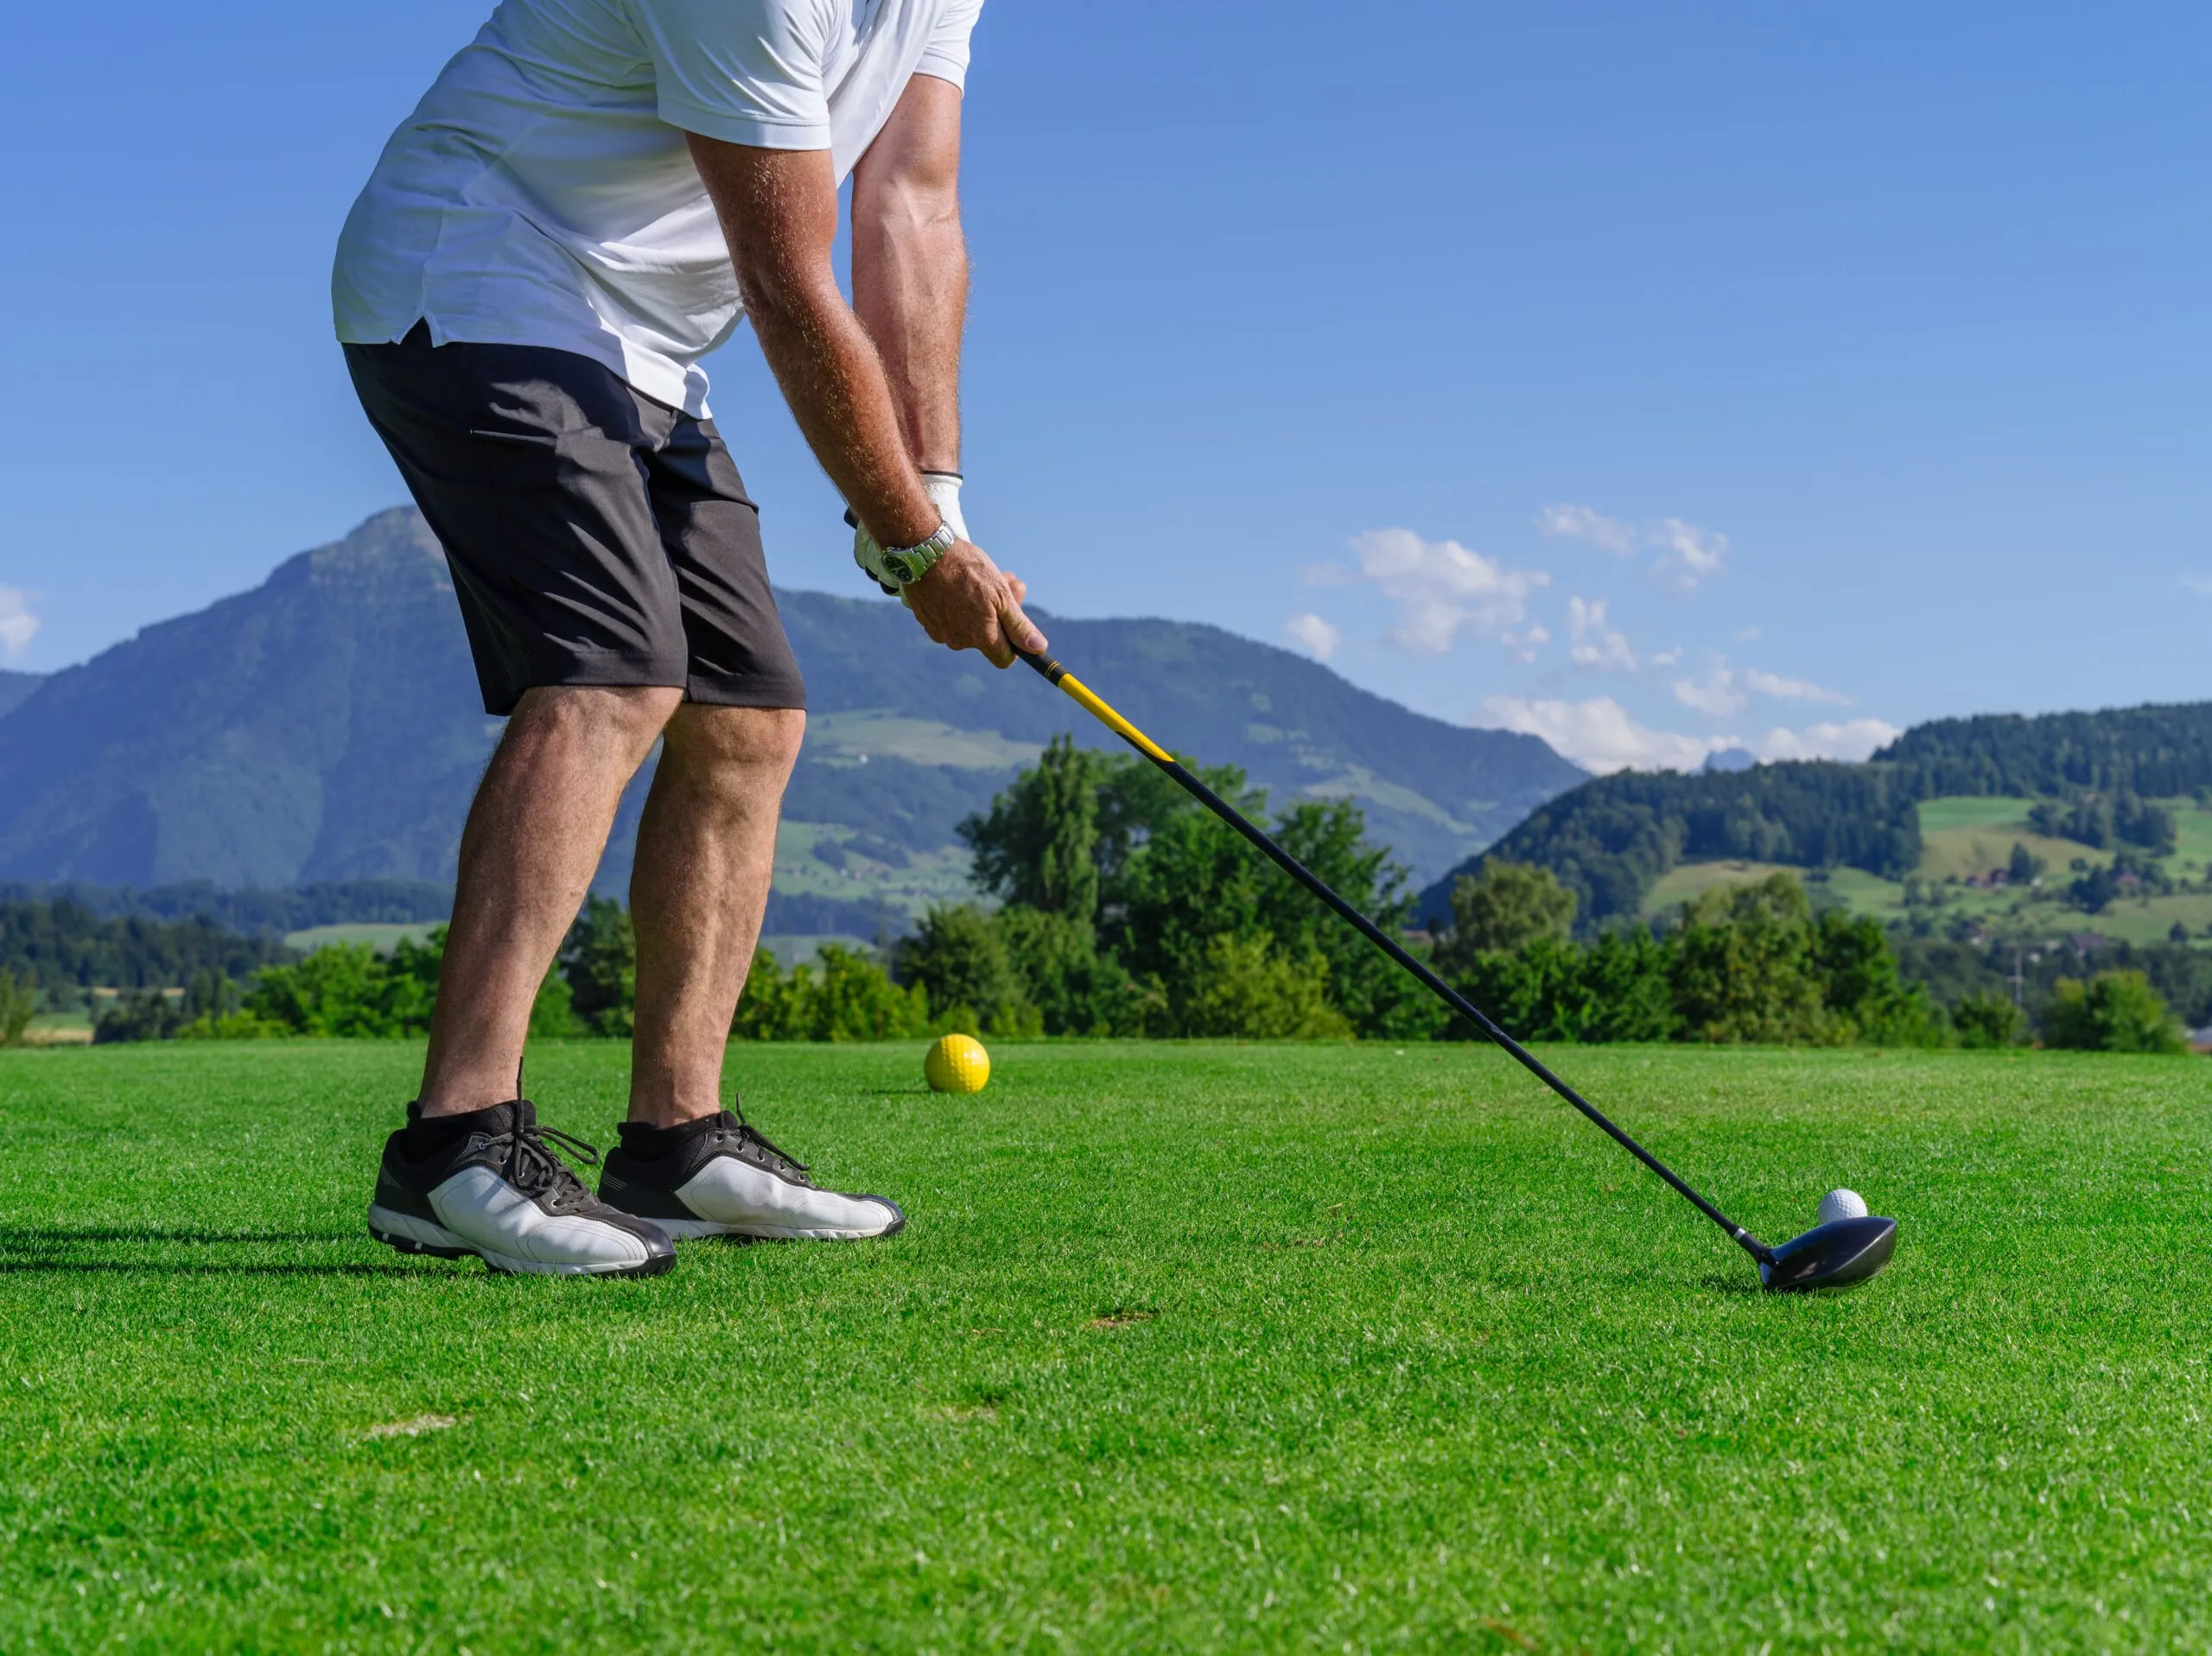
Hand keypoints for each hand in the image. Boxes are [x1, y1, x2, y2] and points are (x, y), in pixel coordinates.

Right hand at [902, 540, 1046, 667]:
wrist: (925, 553)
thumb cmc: (968, 571)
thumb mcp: (1001, 595)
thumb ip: (1019, 626)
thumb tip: (1038, 650)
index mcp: (982, 637)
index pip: (1004, 658)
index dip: (1014, 643)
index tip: (1015, 622)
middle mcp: (960, 641)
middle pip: (987, 637)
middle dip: (1001, 614)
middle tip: (1009, 583)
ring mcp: (940, 632)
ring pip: (969, 625)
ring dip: (982, 606)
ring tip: (985, 578)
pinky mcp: (926, 620)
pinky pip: (949, 618)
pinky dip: (959, 605)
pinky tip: (960, 583)